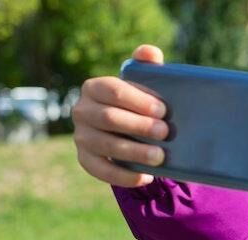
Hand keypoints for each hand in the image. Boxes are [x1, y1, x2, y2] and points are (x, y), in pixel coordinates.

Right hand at [72, 44, 168, 186]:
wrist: (127, 132)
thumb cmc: (137, 104)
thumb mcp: (142, 85)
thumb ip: (146, 67)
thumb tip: (150, 53)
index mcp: (94, 88)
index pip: (113, 91)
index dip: (139, 101)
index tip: (163, 111)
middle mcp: (82, 111)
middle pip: (109, 118)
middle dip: (139, 126)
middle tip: (165, 133)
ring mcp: (82, 137)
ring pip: (106, 145)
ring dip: (134, 152)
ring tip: (160, 157)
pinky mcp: (86, 159)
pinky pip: (101, 170)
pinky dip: (124, 176)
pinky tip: (145, 177)